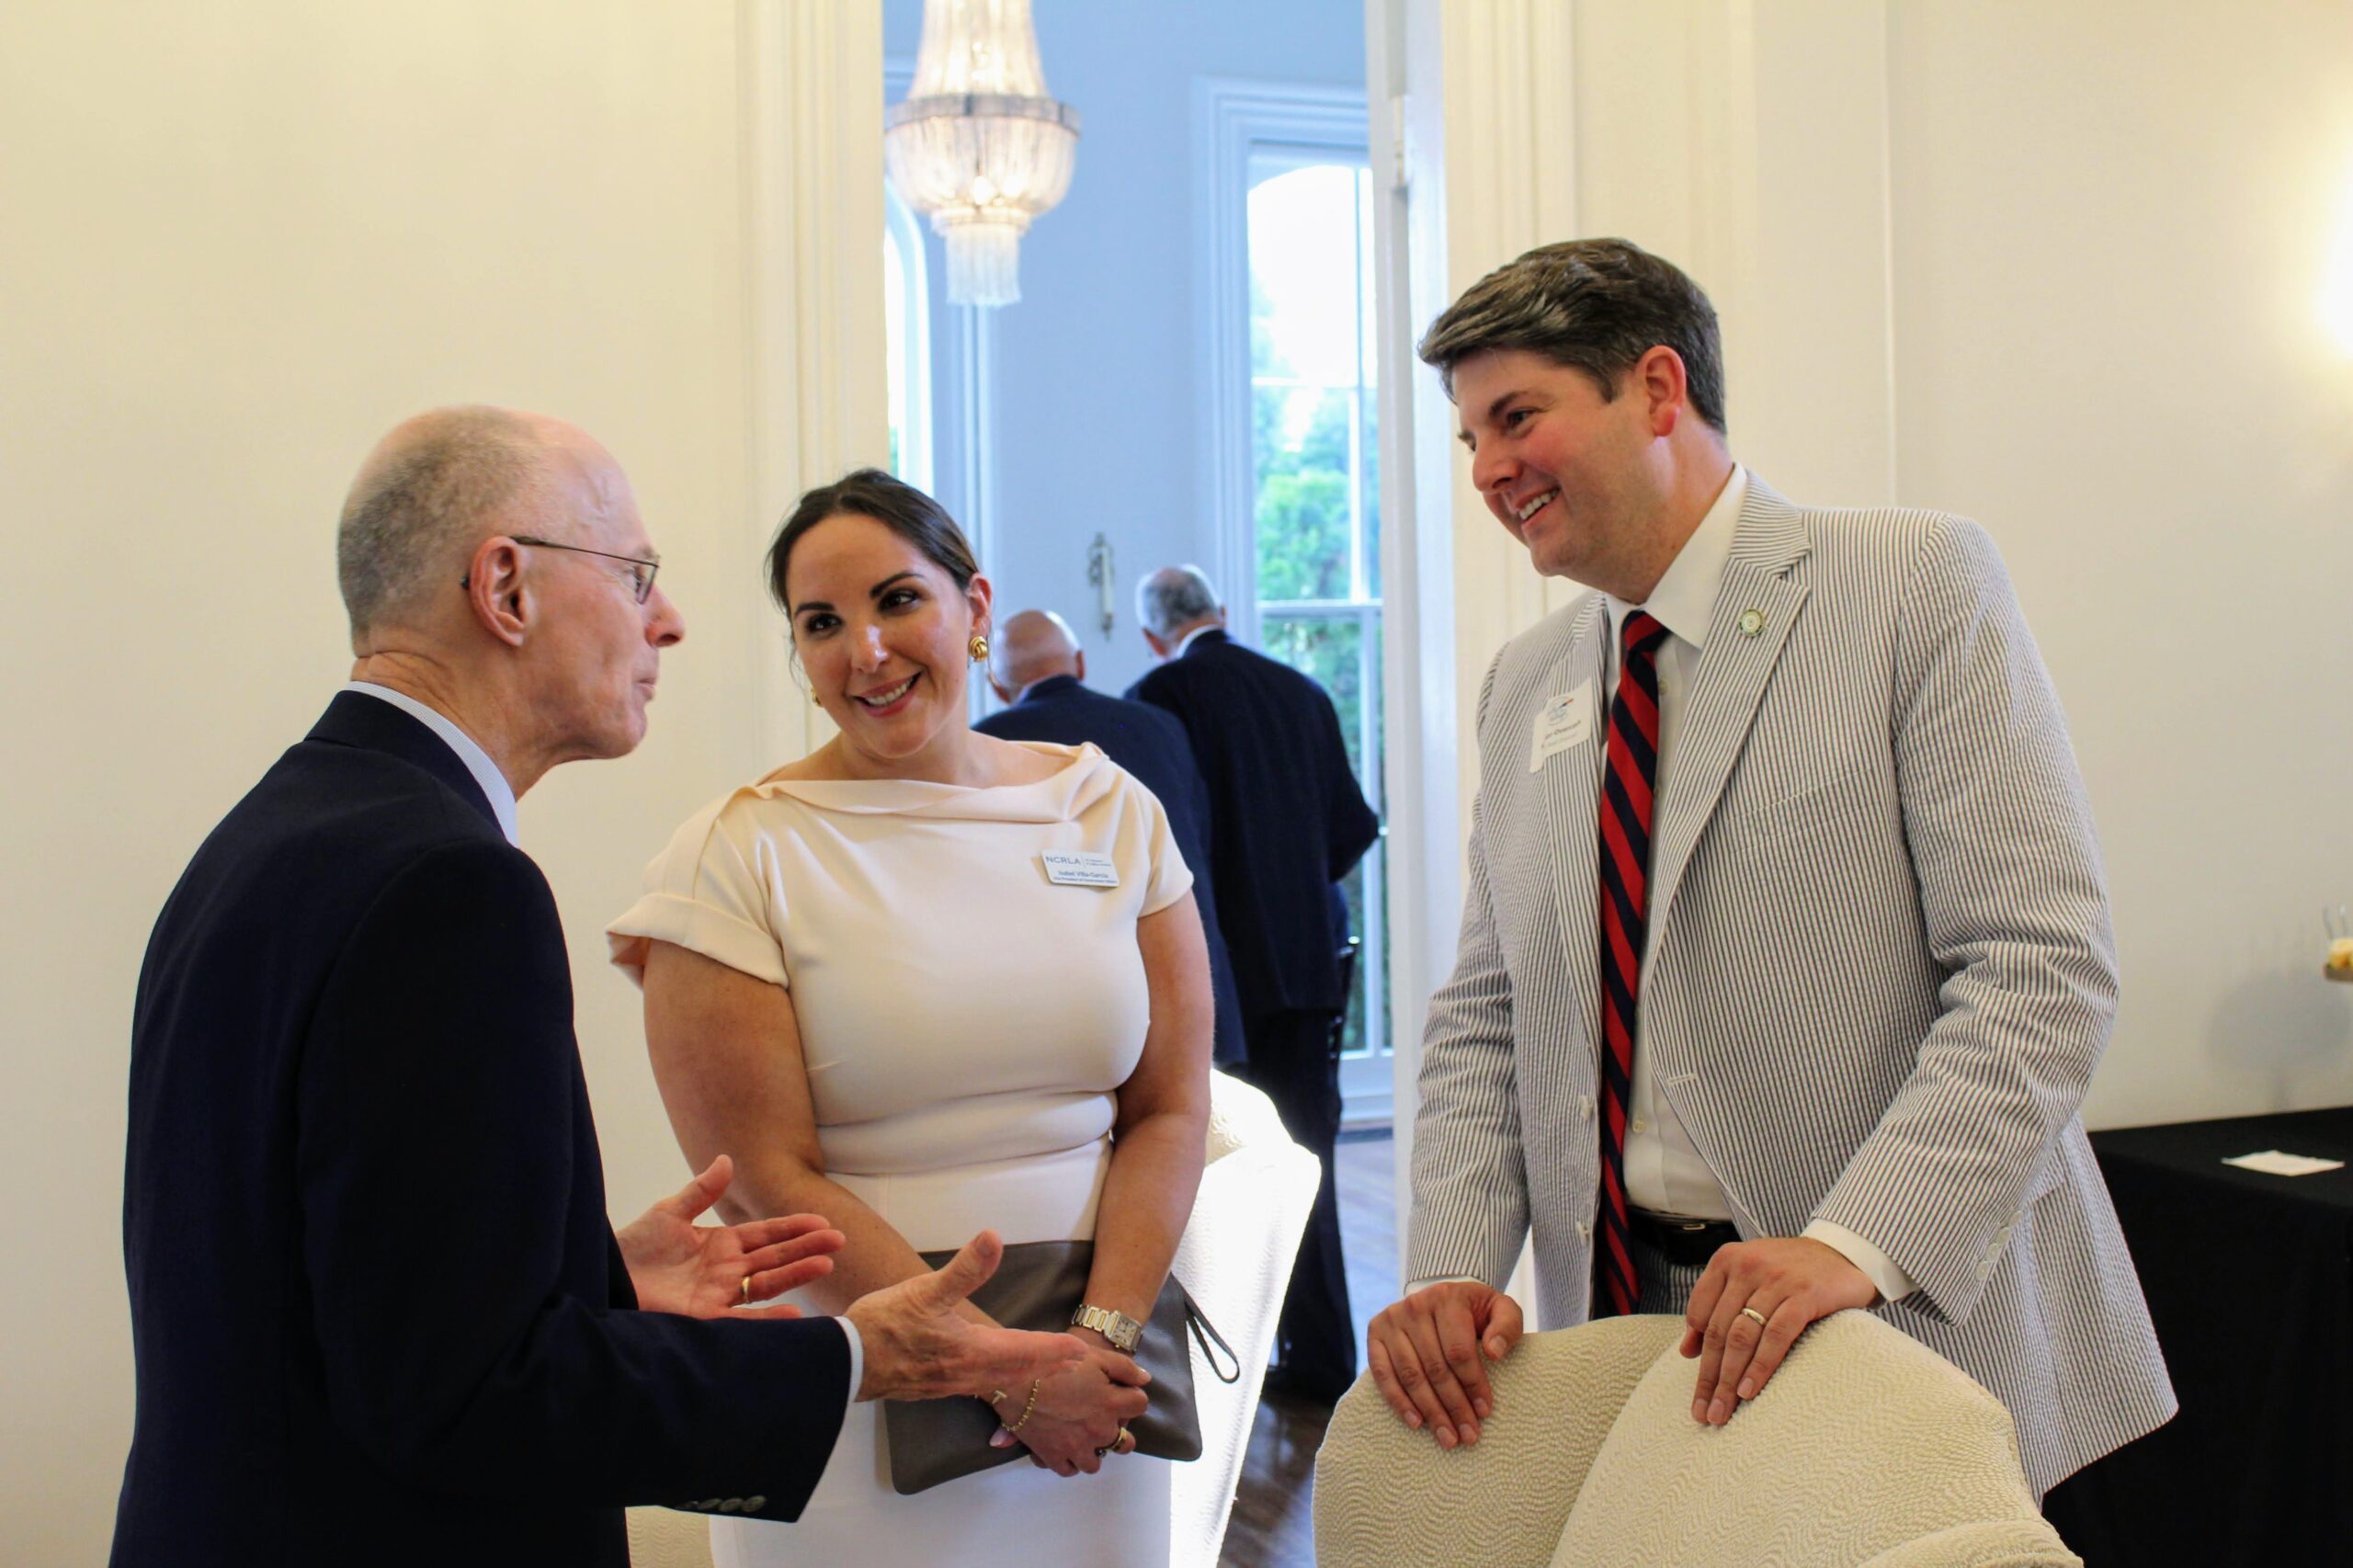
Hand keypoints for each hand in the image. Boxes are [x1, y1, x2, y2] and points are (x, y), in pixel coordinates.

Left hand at [616, 1154, 843, 1320]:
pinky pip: (742, 1319)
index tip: (822, 1222)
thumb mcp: (670, 1212)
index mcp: (721, 1245)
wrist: (605, 1278)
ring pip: (766, 1283)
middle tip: (839, 1241)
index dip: (793, 1228)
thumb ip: (701, 1190)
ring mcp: (718, 1295)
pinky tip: (794, 1310)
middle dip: (806, 1249)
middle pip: (774, 1257)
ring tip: (825, 1264)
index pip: (766, 1235)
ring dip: (796, 1274)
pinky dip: (768, 1317)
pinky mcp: (704, 1318)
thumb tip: (727, 1160)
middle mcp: (726, 1271)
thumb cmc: (633, 1248)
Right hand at [846, 1230, 1088, 1402]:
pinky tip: (991, 1375)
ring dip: (1024, 1374)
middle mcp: (965, 1372)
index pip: (1023, 1350)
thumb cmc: (883, 1325)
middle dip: (1046, 1365)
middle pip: (1016, 1370)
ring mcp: (947, 1383)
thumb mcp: (925, 1290)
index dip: (1052, 1349)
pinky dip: (997, 1379)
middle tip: (1075, 1362)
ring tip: (1044, 1369)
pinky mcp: (930, 1386)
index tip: (1079, 1351)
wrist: (845, 1362)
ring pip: (997, 1379)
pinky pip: (976, 1384)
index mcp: (970, 1350)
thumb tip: (993, 1238)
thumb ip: (965, 1268)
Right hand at [988, 1334, 1151, 1476]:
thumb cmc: (1055, 1361)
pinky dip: (1068, 1462)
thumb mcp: (1095, 1355)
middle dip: (1119, 1433)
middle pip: (1124, 1444)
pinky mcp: (1052, 1455)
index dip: (1134, 1398)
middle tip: (1105, 1422)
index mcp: (1111, 1404)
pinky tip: (1064, 1448)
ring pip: (1095, 1463)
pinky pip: (1068, 1470)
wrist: (1014, 1374)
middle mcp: (1098, 1430)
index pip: (1140, 1406)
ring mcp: (1075, 1447)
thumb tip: (1145, 1380)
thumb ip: (1125, 1368)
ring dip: (1093, 1451)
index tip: (1123, 1394)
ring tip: (1083, 1438)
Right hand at [1365, 1281, 1522, 1448]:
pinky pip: (1382, 1373)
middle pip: (1435, 1367)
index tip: (1485, 1411)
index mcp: (1447, 1298)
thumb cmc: (1476, 1311)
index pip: (1459, 1351)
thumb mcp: (1501, 1309)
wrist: (1442, 1297)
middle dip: (1454, 1406)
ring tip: (1448, 1438)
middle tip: (1468, 1435)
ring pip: (1411, 1375)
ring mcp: (1391, 1319)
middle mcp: (1415, 1306)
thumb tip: (1493, 1352)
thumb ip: (1507, 1325)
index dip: (1472, 1384)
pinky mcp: (1375, 1333)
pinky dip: (1398, 1401)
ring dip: (1430, 1411)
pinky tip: (1416, 1422)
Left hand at [1679, 1236, 1877, 1424]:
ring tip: (1721, 1411)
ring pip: (1742, 1337)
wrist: (1845, 1253)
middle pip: (1718, 1331)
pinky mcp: (1804, 1295)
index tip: (1697, 1388)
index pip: (1700, 1313)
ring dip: (1728, 1379)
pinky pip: (1776, 1336)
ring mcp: (1775, 1280)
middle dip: (1709, 1376)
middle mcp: (1747, 1267)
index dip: (1697, 1354)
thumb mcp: (1749, 1278)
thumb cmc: (1791, 1272)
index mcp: (1727, 1260)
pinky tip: (1749, 1391)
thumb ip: (1717, 1307)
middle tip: (1703, 1413)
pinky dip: (1760, 1366)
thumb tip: (1687, 1350)